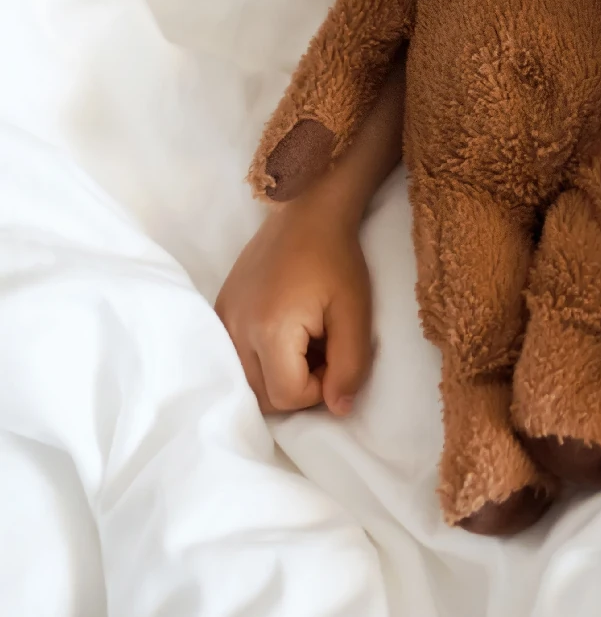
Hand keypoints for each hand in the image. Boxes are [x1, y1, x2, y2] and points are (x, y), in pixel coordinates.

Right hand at [213, 197, 374, 416]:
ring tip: (307, 342)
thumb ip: (350, 366)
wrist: (307, 214)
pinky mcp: (219, 313)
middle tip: (325, 351)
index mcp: (269, 331)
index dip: (320, 389)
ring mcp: (222, 322)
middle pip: (262, 397)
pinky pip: (235, 358)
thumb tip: (339, 410)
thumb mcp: (356, 313)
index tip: (337, 357)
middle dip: (299, 386)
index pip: (287, 396)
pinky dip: (261, 359)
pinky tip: (286, 334)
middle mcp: (235, 331)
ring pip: (246, 382)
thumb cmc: (337, 261)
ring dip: (279, 375)